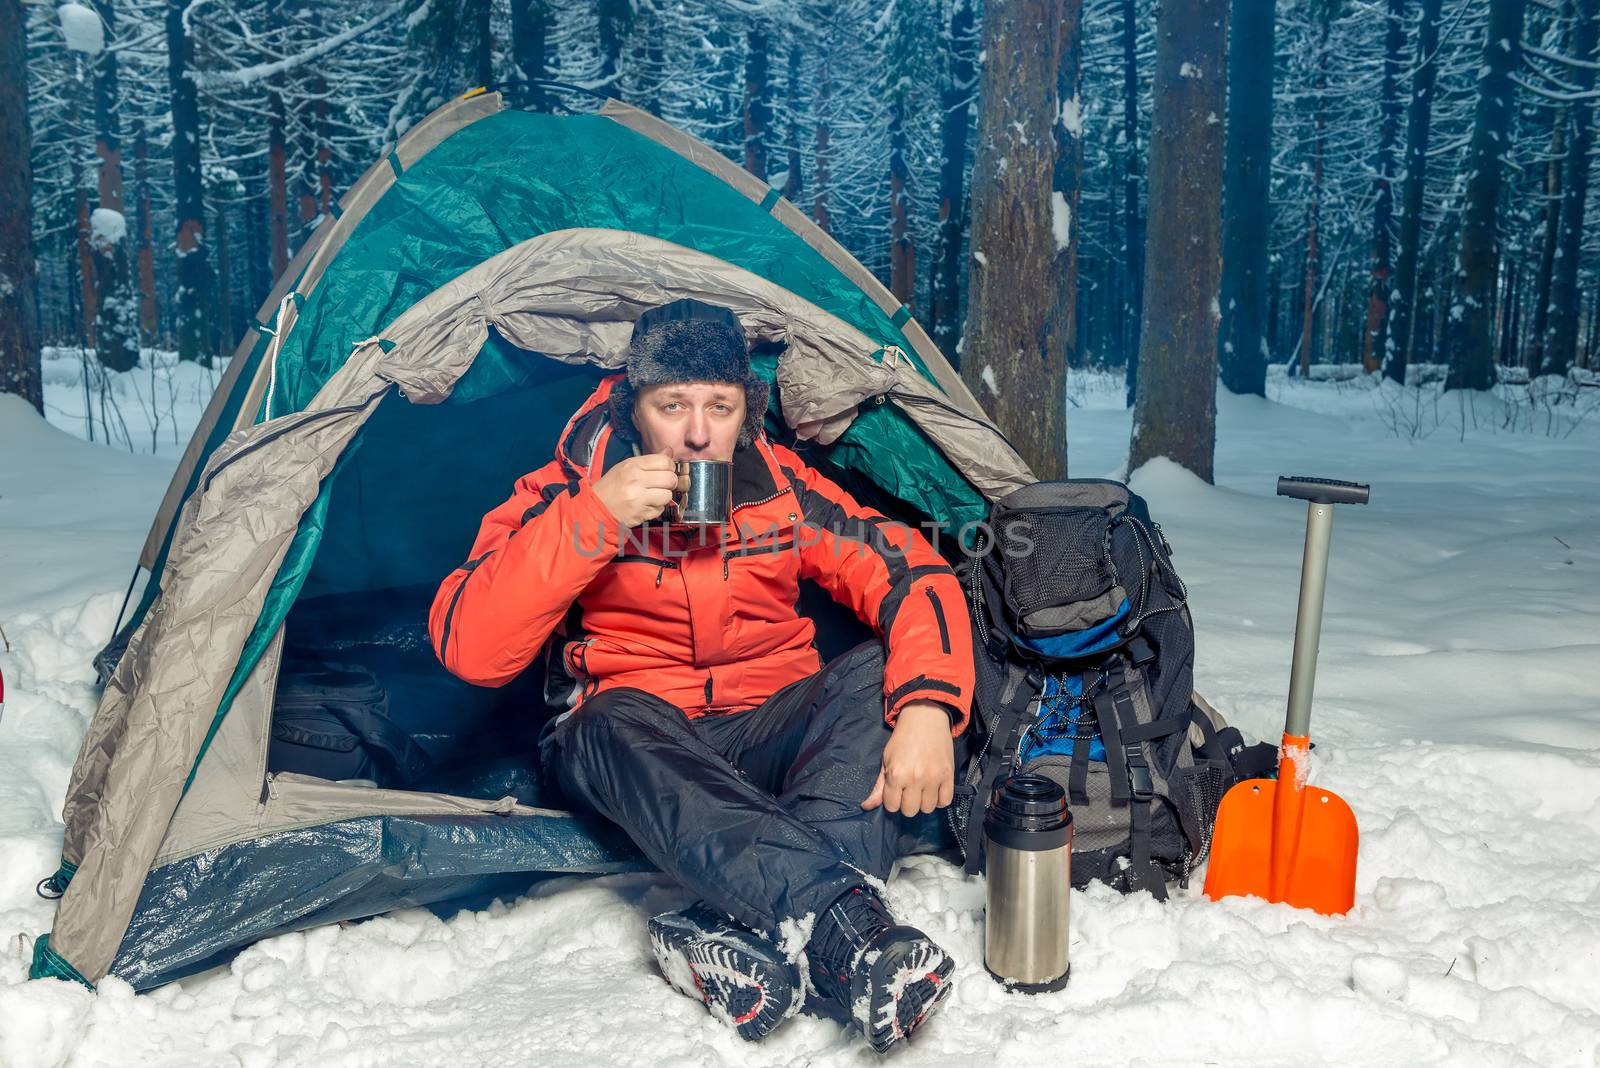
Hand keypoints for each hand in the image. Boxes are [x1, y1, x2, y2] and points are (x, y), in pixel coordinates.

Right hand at [592, 447, 684, 526]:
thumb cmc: (612, 485)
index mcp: (632, 465)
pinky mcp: (641, 514)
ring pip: (667, 495)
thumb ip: (649, 460)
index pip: (664, 462)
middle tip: (663, 484)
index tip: (666, 471)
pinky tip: (647, 505)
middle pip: (670, 479)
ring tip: (654, 496)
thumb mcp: (626, 467)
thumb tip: (669, 451)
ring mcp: (639, 498)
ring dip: (664, 496)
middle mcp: (636, 480)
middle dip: (670, 482)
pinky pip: (660, 509)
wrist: (597, 507)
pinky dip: (656, 508)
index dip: (670, 466)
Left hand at [862, 700, 955, 817]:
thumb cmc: (903, 739)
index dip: (892, 800)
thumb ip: (879, 785)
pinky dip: (939, 800)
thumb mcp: (886, 760)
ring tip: (921, 789)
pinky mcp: (949, 775)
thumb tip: (866, 806)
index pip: (892, 806)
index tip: (895, 791)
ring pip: (928, 808)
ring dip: (923, 802)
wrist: (925, 718)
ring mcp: (934, 778)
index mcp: (897, 774)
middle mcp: (915, 779)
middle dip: (906, 803)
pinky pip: (945, 801)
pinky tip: (934, 791)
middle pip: (910, 811)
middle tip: (908, 790)